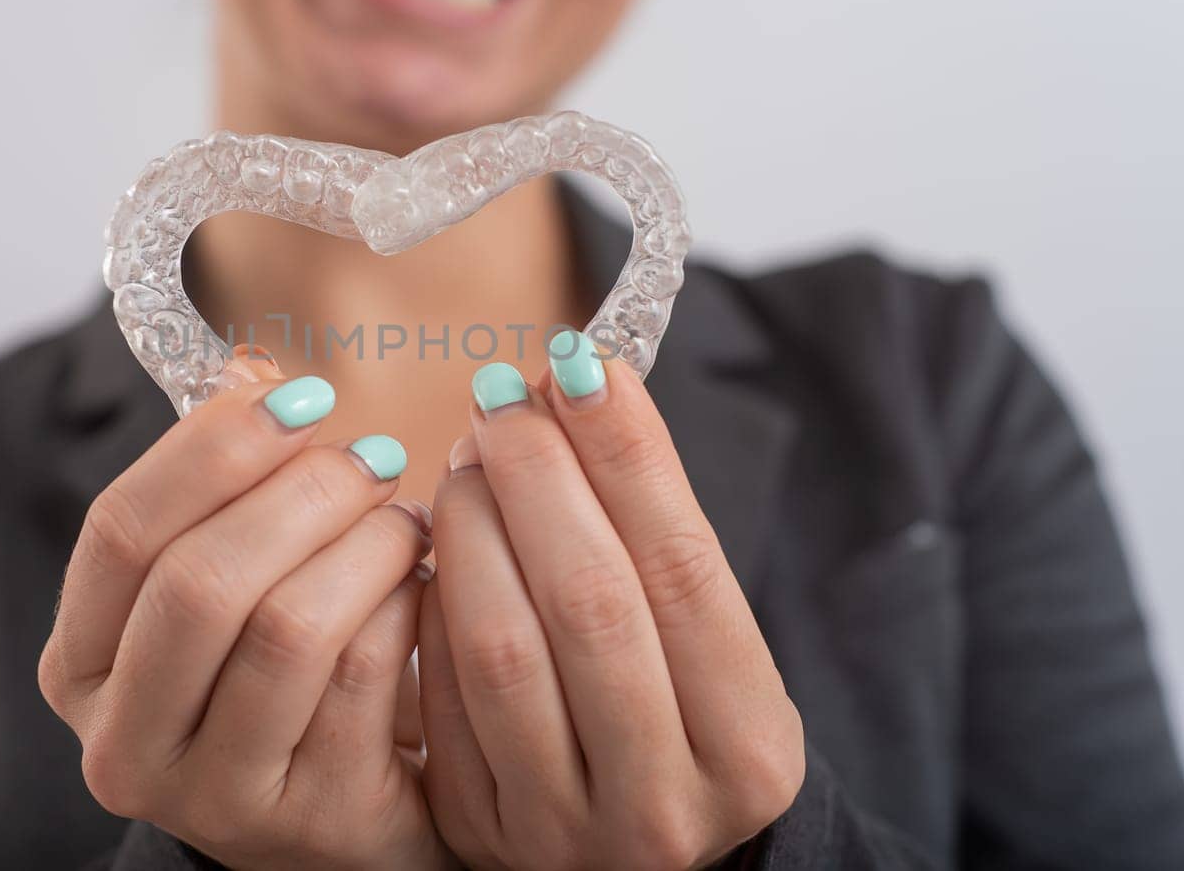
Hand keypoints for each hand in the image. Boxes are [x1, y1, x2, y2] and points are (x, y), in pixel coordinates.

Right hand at [39, 353, 453, 870]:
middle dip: (303, 495)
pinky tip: (423, 586)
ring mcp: (215, 796)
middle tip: (373, 455)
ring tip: (403, 519)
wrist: (345, 809)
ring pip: (289, 628)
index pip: (120, 531)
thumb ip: (224, 483)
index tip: (299, 400)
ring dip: (365, 545)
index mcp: (82, 665)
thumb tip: (253, 374)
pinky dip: (405, 606)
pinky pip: (366, 676)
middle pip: (201, 581)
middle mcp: (125, 743)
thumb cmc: (280, 672)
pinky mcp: (313, 819)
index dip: (212, 449)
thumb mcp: (229, 578)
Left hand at [418, 339, 804, 869]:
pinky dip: (435, 599)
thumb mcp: (699, 639)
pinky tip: (441, 544)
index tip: (582, 362)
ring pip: (502, 647)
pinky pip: (439, 692)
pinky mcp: (481, 828)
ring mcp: (565, 830)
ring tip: (468, 460)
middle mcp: (664, 802)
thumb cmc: (673, 709)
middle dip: (538, 476)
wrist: (633, 853)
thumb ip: (649, 529)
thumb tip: (570, 381)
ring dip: (474, 526)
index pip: (686, 570)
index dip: (628, 456)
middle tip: (503, 398)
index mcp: (749, 748)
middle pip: (590, 602)